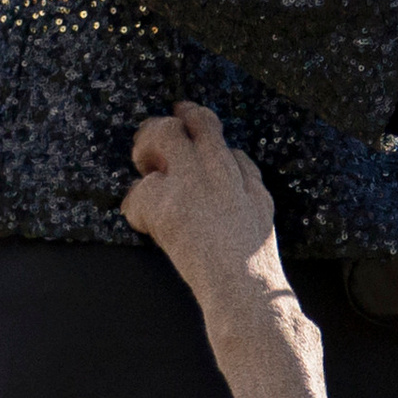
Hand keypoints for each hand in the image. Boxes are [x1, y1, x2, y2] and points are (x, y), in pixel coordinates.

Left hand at [124, 101, 283, 308]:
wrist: (242, 286)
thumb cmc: (253, 251)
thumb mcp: (262, 203)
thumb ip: (246, 172)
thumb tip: (231, 151)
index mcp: (229, 168)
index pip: (204, 123)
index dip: (188, 114)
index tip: (179, 112)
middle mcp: (205, 171)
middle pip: (168, 129)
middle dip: (153, 133)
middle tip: (149, 151)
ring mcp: (182, 189)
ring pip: (150, 150)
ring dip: (143, 162)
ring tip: (147, 178)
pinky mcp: (163, 212)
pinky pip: (136, 196)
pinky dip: (137, 209)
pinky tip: (146, 221)